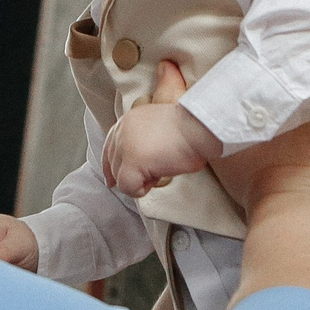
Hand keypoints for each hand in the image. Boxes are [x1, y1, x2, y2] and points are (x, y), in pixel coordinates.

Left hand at [103, 76, 223, 197]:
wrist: (199, 126)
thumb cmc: (189, 128)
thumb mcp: (159, 126)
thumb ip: (143, 139)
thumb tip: (140, 162)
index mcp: (129, 121)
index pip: (110, 146)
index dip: (110, 165)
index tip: (112, 179)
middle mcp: (123, 131)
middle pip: (113, 164)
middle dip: (130, 175)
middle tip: (153, 173)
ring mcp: (125, 146)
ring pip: (120, 178)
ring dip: (140, 180)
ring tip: (160, 169)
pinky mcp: (132, 162)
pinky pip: (129, 187)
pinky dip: (142, 189)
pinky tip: (158, 176)